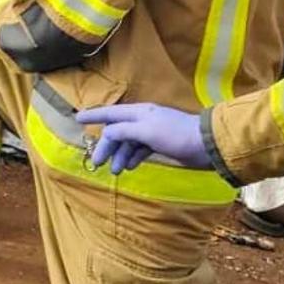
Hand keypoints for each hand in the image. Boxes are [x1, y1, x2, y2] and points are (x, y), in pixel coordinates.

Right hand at [77, 103, 207, 171]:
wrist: (207, 145)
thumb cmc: (175, 135)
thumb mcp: (146, 131)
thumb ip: (123, 131)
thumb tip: (106, 133)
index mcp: (138, 113)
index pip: (110, 113)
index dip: (94, 116)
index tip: (77, 119)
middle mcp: (143, 120)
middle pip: (117, 132)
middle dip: (106, 146)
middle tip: (97, 163)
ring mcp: (152, 132)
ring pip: (128, 143)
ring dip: (120, 155)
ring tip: (116, 170)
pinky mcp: (161, 144)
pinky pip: (140, 149)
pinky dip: (133, 157)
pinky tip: (130, 167)